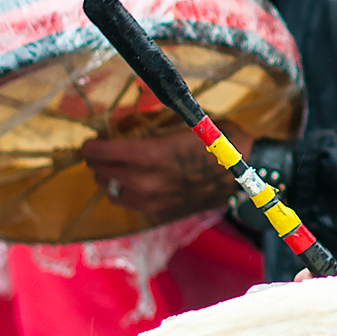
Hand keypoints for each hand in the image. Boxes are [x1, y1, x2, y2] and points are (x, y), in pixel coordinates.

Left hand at [79, 125, 250, 218]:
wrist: (246, 171)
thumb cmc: (218, 139)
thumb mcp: (184, 121)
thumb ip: (151, 123)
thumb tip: (123, 123)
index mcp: (149, 155)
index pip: (101, 153)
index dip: (91, 146)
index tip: (90, 142)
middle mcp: (145, 182)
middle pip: (102, 173)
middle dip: (98, 162)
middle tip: (103, 152)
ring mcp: (153, 202)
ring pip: (112, 193)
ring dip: (110, 180)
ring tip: (118, 170)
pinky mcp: (161, 214)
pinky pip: (131, 205)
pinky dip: (128, 193)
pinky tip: (139, 183)